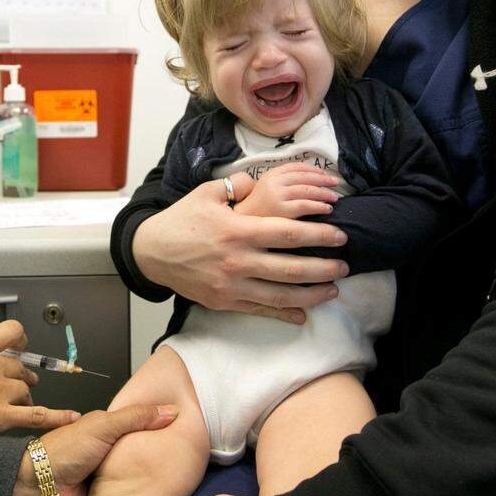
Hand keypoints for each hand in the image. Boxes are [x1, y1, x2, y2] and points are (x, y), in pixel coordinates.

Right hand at [0, 321, 78, 473]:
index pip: (11, 332)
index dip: (21, 339)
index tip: (22, 345)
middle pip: (19, 364)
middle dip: (22, 373)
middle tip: (23, 381)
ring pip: (25, 388)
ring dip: (25, 395)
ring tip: (22, 402)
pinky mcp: (0, 416)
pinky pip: (36, 415)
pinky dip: (56, 417)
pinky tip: (70, 418)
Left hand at [11, 404, 179, 495]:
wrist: (41, 489)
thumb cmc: (61, 452)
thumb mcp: (103, 426)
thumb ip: (135, 417)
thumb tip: (168, 410)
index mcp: (104, 426)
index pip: (137, 420)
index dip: (157, 420)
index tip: (181, 421)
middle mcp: (107, 447)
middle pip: (139, 445)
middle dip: (155, 448)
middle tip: (183, 448)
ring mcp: (107, 471)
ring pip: (136, 468)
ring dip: (147, 470)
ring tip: (174, 468)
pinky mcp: (107, 493)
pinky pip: (129, 489)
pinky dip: (139, 489)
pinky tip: (155, 487)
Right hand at [133, 172, 347, 323]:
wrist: (150, 252)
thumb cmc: (181, 220)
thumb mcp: (207, 193)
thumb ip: (239, 185)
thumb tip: (260, 181)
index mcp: (238, 230)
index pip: (290, 234)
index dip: (320, 236)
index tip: (341, 236)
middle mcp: (238, 261)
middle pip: (292, 268)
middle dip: (324, 268)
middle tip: (345, 266)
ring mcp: (231, 285)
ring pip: (280, 295)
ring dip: (311, 294)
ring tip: (333, 290)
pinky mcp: (224, 302)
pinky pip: (259, 310)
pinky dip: (283, 313)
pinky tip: (302, 314)